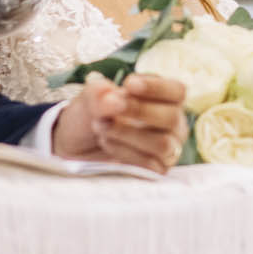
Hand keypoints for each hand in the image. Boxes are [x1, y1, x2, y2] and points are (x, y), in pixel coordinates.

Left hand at [53, 71, 188, 173]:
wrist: (76, 144)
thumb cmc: (92, 114)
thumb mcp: (90, 98)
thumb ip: (99, 94)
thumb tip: (112, 100)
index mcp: (166, 99)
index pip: (176, 91)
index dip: (156, 87)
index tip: (129, 84)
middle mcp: (172, 123)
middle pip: (172, 117)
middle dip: (139, 111)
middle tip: (111, 107)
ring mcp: (168, 148)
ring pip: (162, 144)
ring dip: (128, 134)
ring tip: (102, 127)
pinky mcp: (157, 169)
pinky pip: (150, 164)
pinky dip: (124, 152)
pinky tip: (106, 142)